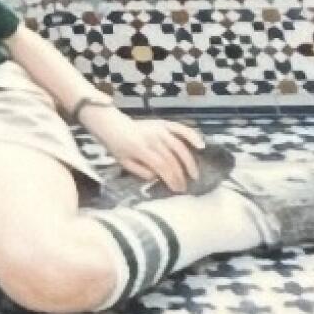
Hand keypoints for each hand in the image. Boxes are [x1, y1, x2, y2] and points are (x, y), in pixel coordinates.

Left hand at [81, 107, 204, 193]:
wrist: (112, 125)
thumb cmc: (118, 146)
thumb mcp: (124, 163)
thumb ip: (141, 171)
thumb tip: (158, 178)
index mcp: (140, 149)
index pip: (162, 166)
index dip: (172, 179)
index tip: (177, 189)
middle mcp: (152, 138)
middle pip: (172, 159)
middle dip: (180, 175)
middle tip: (185, 187)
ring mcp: (159, 129)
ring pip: (179, 146)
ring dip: (189, 162)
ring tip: (194, 175)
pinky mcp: (163, 123)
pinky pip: (180, 128)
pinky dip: (192, 135)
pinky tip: (201, 146)